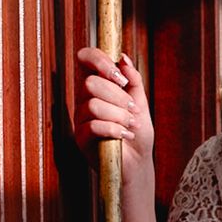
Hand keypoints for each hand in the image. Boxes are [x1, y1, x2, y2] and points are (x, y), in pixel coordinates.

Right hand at [76, 45, 155, 180]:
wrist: (138, 162)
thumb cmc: (137, 132)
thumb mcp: (140, 103)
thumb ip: (134, 81)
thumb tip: (123, 58)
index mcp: (97, 86)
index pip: (86, 59)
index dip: (99, 60)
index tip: (120, 76)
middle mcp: (84, 100)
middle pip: (90, 83)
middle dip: (117, 96)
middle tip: (133, 109)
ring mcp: (81, 119)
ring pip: (93, 105)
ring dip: (118, 115)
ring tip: (131, 125)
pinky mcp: (81, 138)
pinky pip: (93, 126)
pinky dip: (114, 129)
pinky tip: (126, 135)